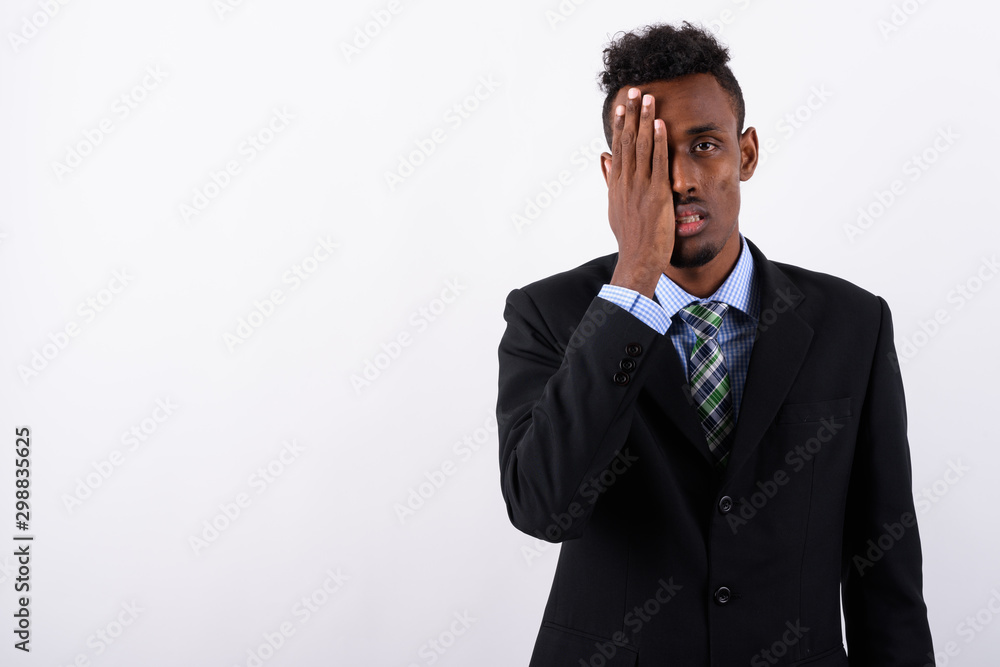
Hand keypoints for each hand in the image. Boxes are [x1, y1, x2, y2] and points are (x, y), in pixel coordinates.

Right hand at [604, 87, 674, 298]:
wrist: (637, 260)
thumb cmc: (630, 238)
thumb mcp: (615, 207)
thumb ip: (610, 181)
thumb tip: (604, 159)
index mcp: (617, 185)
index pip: (618, 148)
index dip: (620, 125)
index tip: (621, 105)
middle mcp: (626, 182)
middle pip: (627, 141)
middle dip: (631, 114)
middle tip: (634, 89)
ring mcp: (640, 188)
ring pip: (641, 147)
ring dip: (644, 120)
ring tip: (647, 97)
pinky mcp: (656, 194)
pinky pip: (657, 163)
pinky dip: (658, 142)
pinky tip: (660, 124)